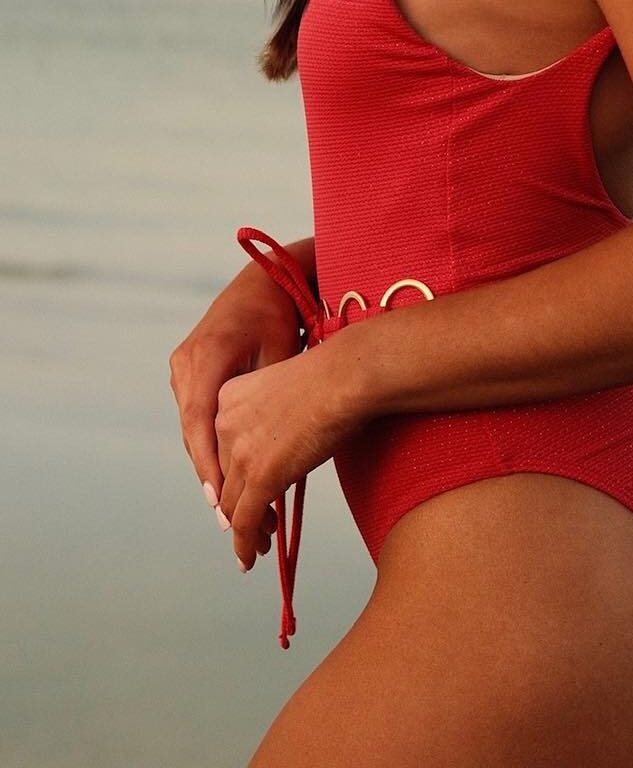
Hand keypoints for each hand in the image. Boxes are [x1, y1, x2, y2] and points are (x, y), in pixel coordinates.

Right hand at [169, 272, 301, 557]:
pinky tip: (227, 479)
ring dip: (211, 467)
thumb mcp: (280, 352)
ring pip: (194, 430)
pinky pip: (197, 417)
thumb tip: (275, 453)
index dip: (209, 465)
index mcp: (206, 356)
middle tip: (232, 523)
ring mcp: (183, 368)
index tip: (221, 502)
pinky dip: (211, 447)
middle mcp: (186, 364)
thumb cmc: (280, 313)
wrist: (264, 278)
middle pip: (194, 433)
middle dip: (212, 478)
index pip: (199, 421)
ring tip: (232, 512)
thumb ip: (269, 399)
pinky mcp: (190, 373)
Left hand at [213, 330, 367, 570]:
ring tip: (257, 545)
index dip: (234, 477)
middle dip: (237, 504)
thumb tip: (282, 447)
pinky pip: (244, 521)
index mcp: (228, 397)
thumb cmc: (331, 377)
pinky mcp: (260, 477)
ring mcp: (240, 452)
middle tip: (253, 525)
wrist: (344, 377)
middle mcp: (224, 424)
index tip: (242, 493)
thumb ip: (272, 417)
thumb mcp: (285, 390)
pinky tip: (249, 558)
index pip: (223, 448)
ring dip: (244, 529)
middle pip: (225, 478)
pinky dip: (244, 544)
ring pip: (231, 505)